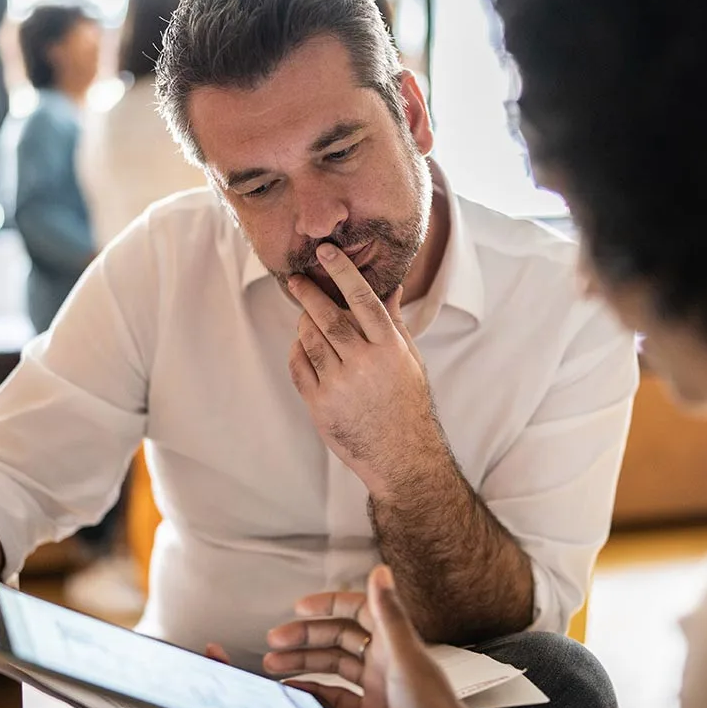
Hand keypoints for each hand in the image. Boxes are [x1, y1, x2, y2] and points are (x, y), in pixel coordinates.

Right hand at [166, 567, 493, 707]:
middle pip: (338, 639)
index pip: (356, 611)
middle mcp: (384, 662)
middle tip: (275, 639)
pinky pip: (336, 698)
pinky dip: (314, 692)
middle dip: (306, 636)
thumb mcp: (407, 659)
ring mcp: (377, 690)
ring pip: (333, 668)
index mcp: (393, 643)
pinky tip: (296, 690)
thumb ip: (390, 615)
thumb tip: (381, 571)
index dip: (329, 604)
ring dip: (304, 663)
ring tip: (273, 664)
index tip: (300, 606)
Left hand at [287, 244, 445, 488]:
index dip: (342, 272)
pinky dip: (297, 351)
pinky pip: (299, 367)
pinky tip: (301, 346)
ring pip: (309, 340)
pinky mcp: (320, 405)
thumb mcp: (409, 360)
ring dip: (303, 323)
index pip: (362, 299)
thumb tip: (391, 286)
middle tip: (296, 280)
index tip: (326, 252)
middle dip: (309, 294)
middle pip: (328, 317)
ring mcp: (340, 385)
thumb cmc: (407, 403)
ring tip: (304, 316)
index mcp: (390, 348)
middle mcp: (364, 363)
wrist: (401, 455)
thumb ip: (394, 322)